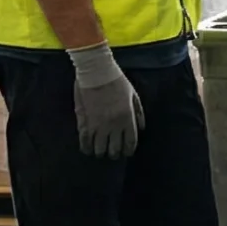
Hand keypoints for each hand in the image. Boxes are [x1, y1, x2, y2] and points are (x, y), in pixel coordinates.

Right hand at [68, 43, 143, 159]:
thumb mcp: (133, 95)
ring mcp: (98, 125)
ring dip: (101, 152)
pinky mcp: (84, 122)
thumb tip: (141, 128)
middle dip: (115, 154)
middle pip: (115, 149)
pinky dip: (86, 148)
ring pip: (99, 148)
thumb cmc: (117, 81)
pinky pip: (84, 141)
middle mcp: (114, 125)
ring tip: (101, 152)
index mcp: (127, 119)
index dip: (128, 151)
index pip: (130, 142)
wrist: (96, 72)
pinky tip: (88, 149)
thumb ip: (139, 113)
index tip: (127, 153)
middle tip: (113, 153)